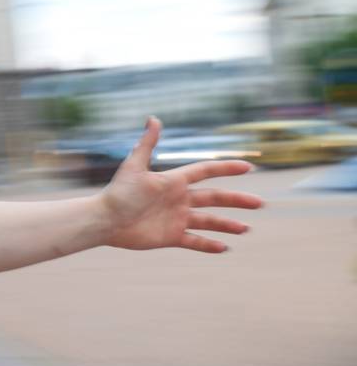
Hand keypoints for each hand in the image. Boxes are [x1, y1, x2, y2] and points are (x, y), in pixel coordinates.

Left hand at [98, 117, 263, 251]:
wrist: (104, 220)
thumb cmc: (118, 193)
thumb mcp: (134, 166)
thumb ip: (146, 144)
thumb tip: (153, 118)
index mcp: (173, 182)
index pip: (205, 172)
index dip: (225, 169)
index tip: (248, 166)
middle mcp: (179, 199)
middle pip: (214, 198)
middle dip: (237, 200)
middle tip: (260, 203)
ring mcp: (176, 218)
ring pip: (208, 221)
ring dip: (227, 224)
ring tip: (245, 229)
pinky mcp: (170, 236)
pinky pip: (194, 241)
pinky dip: (208, 245)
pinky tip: (224, 247)